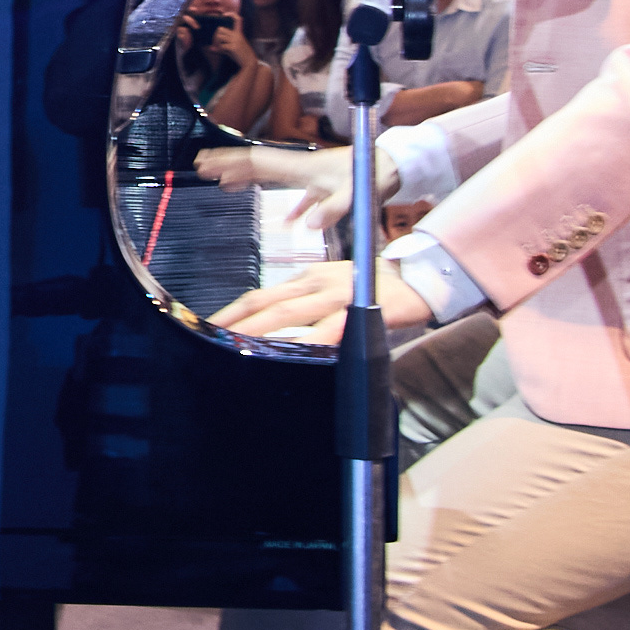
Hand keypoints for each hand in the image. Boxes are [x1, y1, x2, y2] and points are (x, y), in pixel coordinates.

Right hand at [193, 143, 387, 240]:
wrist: (394, 165)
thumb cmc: (373, 176)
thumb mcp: (352, 195)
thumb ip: (330, 209)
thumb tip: (305, 225)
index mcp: (300, 167)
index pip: (257, 162)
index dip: (230, 163)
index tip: (207, 164)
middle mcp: (299, 167)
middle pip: (256, 163)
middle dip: (228, 164)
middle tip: (202, 167)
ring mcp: (310, 175)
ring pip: (270, 173)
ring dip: (247, 176)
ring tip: (225, 181)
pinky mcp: (322, 184)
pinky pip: (295, 191)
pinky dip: (287, 202)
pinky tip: (288, 219)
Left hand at [207, 16, 257, 73]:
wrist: (249, 62)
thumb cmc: (241, 55)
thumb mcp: (233, 48)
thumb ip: (222, 47)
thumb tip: (210, 48)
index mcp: (239, 33)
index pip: (238, 20)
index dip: (231, 14)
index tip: (224, 14)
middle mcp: (237, 35)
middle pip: (220, 29)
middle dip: (216, 36)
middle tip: (217, 43)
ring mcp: (235, 41)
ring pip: (219, 37)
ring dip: (217, 43)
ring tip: (220, 48)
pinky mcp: (233, 47)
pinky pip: (221, 46)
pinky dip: (219, 49)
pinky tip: (221, 52)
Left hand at [211, 256, 434, 346]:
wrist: (419, 277)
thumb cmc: (375, 286)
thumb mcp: (334, 285)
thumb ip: (307, 302)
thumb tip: (276, 323)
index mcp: (309, 277)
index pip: (263, 294)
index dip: (235, 311)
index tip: (212, 326)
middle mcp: (317, 283)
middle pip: (267, 302)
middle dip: (236, 322)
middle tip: (210, 337)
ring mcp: (337, 295)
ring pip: (289, 313)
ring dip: (261, 331)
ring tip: (238, 346)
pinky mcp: (358, 310)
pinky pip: (329, 328)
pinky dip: (309, 340)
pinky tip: (292, 352)